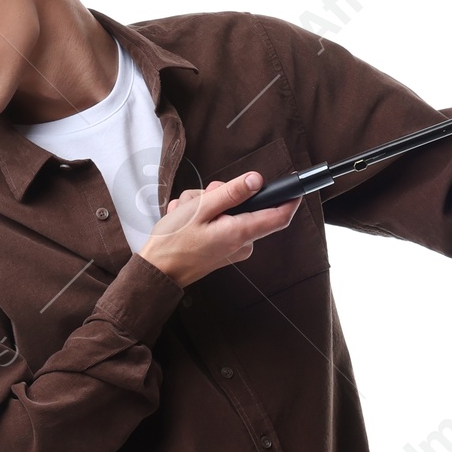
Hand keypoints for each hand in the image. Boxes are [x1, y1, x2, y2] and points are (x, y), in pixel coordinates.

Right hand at [139, 171, 300, 288]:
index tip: (294, 185)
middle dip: (222, 195)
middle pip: (246, 206)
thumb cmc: (174, 241)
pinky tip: (187, 221)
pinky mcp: (223, 249)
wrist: (157, 271)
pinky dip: (203, 217)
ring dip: (207, 205)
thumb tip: (257, 180)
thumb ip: (231, 193)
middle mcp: (242, 243)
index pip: (279, 216)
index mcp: (240, 232)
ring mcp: (233, 248)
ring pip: (229, 212)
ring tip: (186, 212)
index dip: (289, 199)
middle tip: (200, 198)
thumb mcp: (201, 209)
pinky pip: (220, 224)